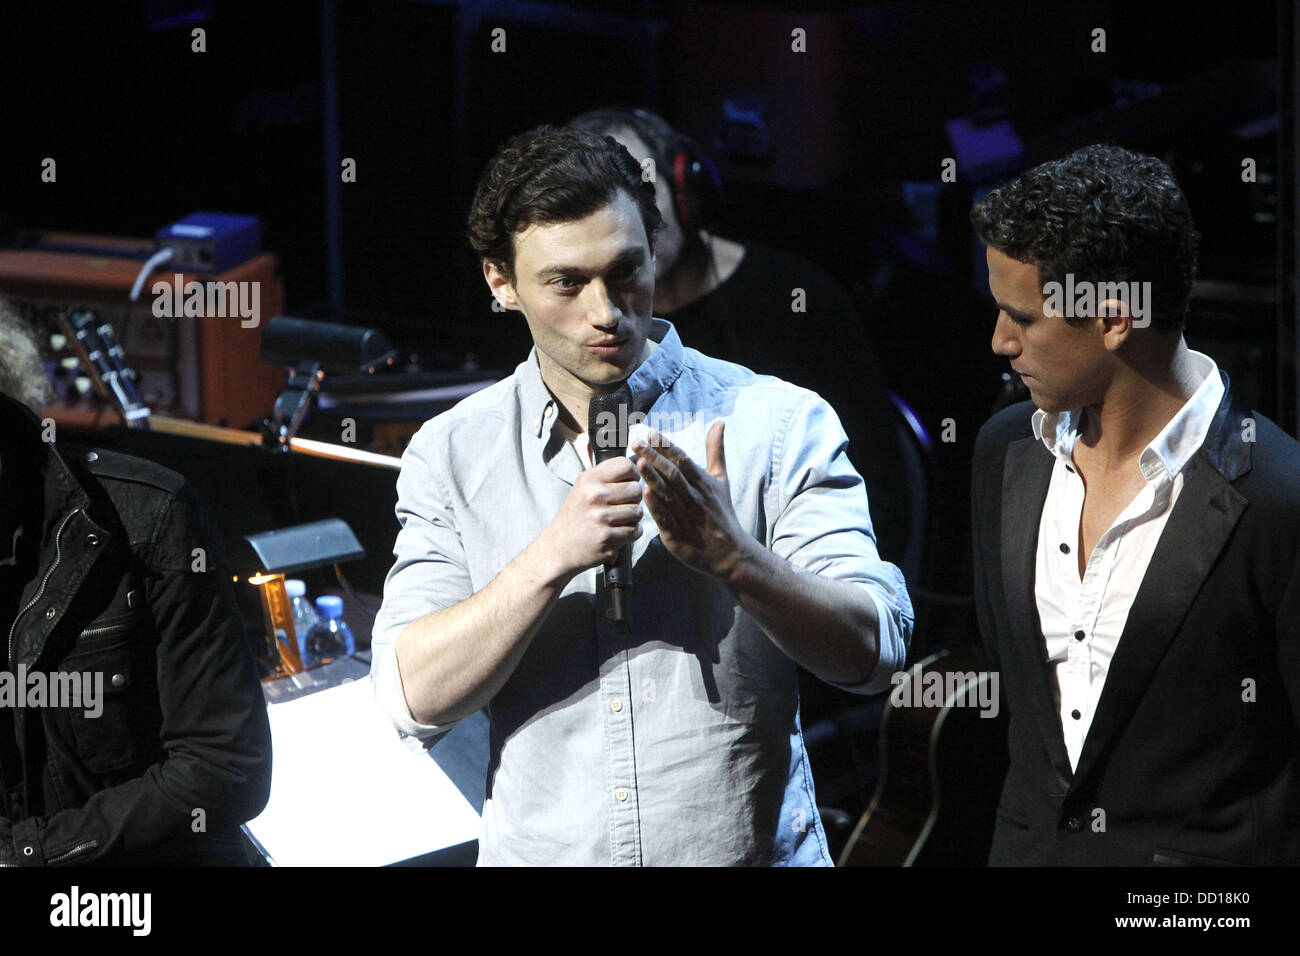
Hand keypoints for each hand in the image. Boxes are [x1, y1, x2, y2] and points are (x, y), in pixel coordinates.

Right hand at [540, 455, 643, 579]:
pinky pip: (634, 531)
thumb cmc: (575, 515)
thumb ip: (606, 474)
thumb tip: (638, 460)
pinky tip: (618, 532)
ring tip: (618, 520)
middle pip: (636, 489)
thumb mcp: (582, 487)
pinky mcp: (607, 538)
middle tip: (622, 505)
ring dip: (632, 518)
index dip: (633, 474)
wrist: (558, 547)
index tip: (627, 483)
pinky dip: (631, 533)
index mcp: (589, 480)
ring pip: (638, 511)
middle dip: (634, 499)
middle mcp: (594, 496)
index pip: (626, 466)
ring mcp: (601, 518)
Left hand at [632, 421, 754, 580]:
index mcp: (704, 483)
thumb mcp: (721, 479)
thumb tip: (719, 422)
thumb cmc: (722, 512)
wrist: (729, 552)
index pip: (683, 460)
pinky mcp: (677, 535)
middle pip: (673, 474)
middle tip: (636, 442)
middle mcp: (695, 497)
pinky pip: (665, 518)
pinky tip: (644, 493)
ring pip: (668, 494)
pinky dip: (656, 505)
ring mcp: (686, 516)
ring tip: (638, 462)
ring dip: (653, 478)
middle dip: (655, 457)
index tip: (651, 434)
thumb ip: (715, 450)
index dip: (667, 446)